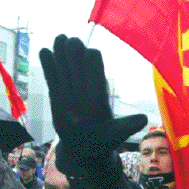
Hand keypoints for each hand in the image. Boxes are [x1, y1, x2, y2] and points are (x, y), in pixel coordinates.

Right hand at [39, 35, 146, 174]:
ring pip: (66, 68)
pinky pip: (52, 78)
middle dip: (77, 52)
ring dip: (62, 54)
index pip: (96, 73)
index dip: (93, 63)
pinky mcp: (56, 96)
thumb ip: (126, 126)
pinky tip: (44, 51)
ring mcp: (70, 91)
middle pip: (80, 65)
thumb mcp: (116, 135)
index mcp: (100, 95)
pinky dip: (48, 66)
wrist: (85, 149)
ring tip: (59, 38)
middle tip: (71, 40)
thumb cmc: (103, 142)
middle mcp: (85, 89)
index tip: (89, 53)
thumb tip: (145, 120)